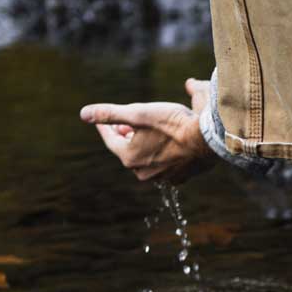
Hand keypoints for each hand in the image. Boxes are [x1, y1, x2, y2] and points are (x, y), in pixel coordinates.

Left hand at [80, 78, 216, 182]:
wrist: (208, 139)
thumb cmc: (173, 123)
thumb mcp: (138, 113)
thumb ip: (109, 114)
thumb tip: (83, 114)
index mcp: (129, 157)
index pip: (111, 140)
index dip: (106, 127)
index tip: (103, 120)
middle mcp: (142, 172)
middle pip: (129, 150)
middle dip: (127, 136)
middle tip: (127, 123)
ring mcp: (162, 178)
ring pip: (147, 159)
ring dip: (146, 146)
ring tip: (152, 132)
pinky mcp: (180, 178)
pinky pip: (166, 165)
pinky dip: (164, 154)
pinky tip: (171, 143)